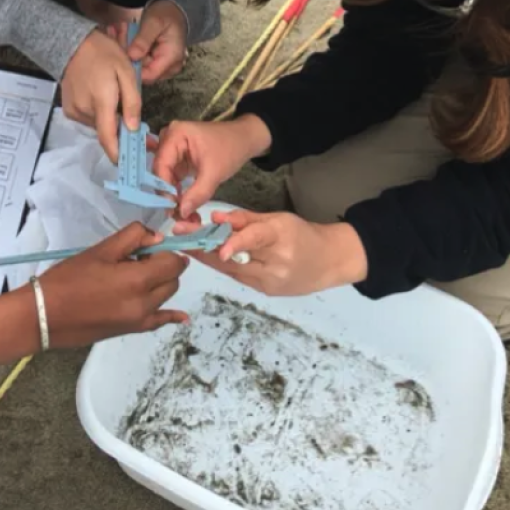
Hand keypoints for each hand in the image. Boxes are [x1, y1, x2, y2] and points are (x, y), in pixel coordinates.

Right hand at [38, 222, 188, 345]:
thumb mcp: (100, 251)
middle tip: (136, 259)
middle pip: (172, 279)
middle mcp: (145, 303)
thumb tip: (157, 237)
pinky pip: (159, 321)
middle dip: (163, 265)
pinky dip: (170, 315)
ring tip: (133, 276)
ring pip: (166, 296)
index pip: (173, 262)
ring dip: (160, 283)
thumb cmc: (68, 279)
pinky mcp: (132, 331)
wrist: (44, 315)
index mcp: (137, 281)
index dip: (164, 250)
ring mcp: (140, 320)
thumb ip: (132, 238)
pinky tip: (181, 317)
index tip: (147, 247)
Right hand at [61, 30, 141, 161]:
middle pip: (106, 131)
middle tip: (136, 126)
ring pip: (98, 125)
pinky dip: (98, 114)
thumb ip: (131, 102)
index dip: (116, 154)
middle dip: (120, 131)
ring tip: (115, 101)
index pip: (107, 137)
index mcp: (101, 102)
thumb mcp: (126, 72)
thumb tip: (132, 129)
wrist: (74, 44)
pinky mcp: (68, 109)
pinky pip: (88, 119)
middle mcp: (84, 110)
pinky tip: (101, 97)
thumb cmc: (105, 54)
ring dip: (109, 120)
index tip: (127, 164)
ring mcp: (73, 111)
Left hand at [124, 0, 188, 84]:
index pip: (148, 74)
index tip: (118, 49)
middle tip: (115, 31)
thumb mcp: (154, 22)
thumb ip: (144, 39)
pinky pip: (136, 59)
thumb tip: (132, 56)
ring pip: (135, 64)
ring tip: (116, 29)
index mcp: (171, 58)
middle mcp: (167, 67)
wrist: (174, 10)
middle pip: (140, 69)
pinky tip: (119, 32)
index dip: (131, 66)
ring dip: (124, 47)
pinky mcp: (153, 61)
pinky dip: (127, 46)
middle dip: (124, 51)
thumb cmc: (167, 14)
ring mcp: (160, 65)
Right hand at [154, 114, 271, 218]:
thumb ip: (198, 193)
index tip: (171, 209)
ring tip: (181, 215)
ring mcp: (172, 149)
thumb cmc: (230, 149)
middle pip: (160, 171)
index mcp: (175, 134)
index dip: (164, 188)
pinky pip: (172, 178)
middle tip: (176, 216)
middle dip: (167, 194)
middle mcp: (168, 139)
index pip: (161, 164)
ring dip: (172, 196)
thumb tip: (181, 213)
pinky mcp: (178, 159)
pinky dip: (177, 193)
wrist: (244, 141)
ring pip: (165, 178)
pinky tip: (183, 207)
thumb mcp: (215, 172)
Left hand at [192, 209, 367, 296]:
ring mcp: (271, 282)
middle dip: (204, 248)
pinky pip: (239, 277)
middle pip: (235, 259)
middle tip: (179, 236)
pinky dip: (224, 266)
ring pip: (232, 271)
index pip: (255, 239)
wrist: (330, 261)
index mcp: (282, 237)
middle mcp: (276, 264)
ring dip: (208, 258)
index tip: (215, 247)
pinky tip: (208, 256)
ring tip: (186, 244)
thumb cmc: (304, 234)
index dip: (235, 242)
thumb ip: (247, 219)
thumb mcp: (279, 219)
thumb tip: (216, 217)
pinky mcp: (267, 292)